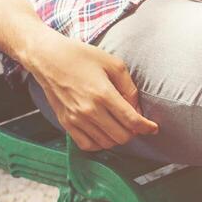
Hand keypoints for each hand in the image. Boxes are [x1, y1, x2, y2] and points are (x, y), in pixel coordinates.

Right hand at [23, 33, 158, 152]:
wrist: (47, 58)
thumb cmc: (81, 56)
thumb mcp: (113, 64)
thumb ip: (129, 88)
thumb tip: (136, 109)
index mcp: (103, 94)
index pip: (132, 121)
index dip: (147, 127)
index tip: (153, 128)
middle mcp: (89, 110)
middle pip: (121, 137)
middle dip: (133, 133)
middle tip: (134, 123)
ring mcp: (76, 119)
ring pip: (106, 143)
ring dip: (117, 138)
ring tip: (119, 126)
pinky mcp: (65, 123)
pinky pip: (87, 145)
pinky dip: (100, 144)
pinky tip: (103, 133)